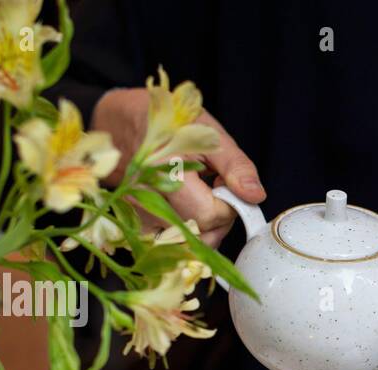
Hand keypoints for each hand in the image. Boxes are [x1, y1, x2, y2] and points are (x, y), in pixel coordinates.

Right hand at [92, 87, 264, 246]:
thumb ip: (235, 166)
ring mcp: (136, 211)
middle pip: (198, 234)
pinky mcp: (133, 221)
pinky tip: (182, 208)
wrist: (124, 120)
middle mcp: (146, 195)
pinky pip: (168, 241)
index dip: (228, 205)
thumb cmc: (169, 122)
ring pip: (185, 242)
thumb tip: (254, 195)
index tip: (225, 184)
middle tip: (215, 191)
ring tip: (197, 196)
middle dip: (217, 219)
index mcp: (165, 170)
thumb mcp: (209, 134)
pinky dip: (183, 232)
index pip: (210, 215)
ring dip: (201, 227)